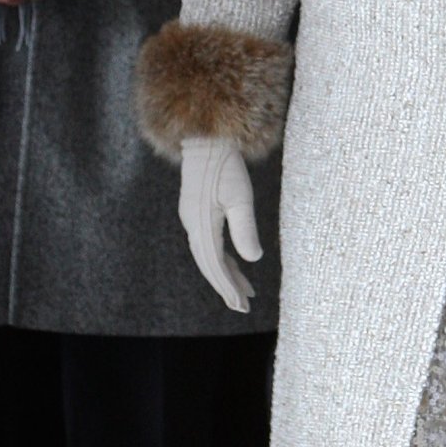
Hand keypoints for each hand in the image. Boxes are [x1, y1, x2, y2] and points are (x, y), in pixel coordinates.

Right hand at [179, 138, 261, 312]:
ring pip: (208, 256)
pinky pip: (207, 244)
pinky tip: (234, 263)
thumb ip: (244, 229)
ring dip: (225, 274)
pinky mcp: (195, 212)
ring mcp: (192, 218)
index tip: (241, 305)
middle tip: (243, 306)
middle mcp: (193, 225)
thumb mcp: (241, 197)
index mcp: (202, 225)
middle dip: (226, 287)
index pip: (215, 266)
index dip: (228, 287)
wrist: (206, 140)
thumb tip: (253, 259)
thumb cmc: (225, 165)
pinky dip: (221, 258)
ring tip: (245, 290)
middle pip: (209, 265)